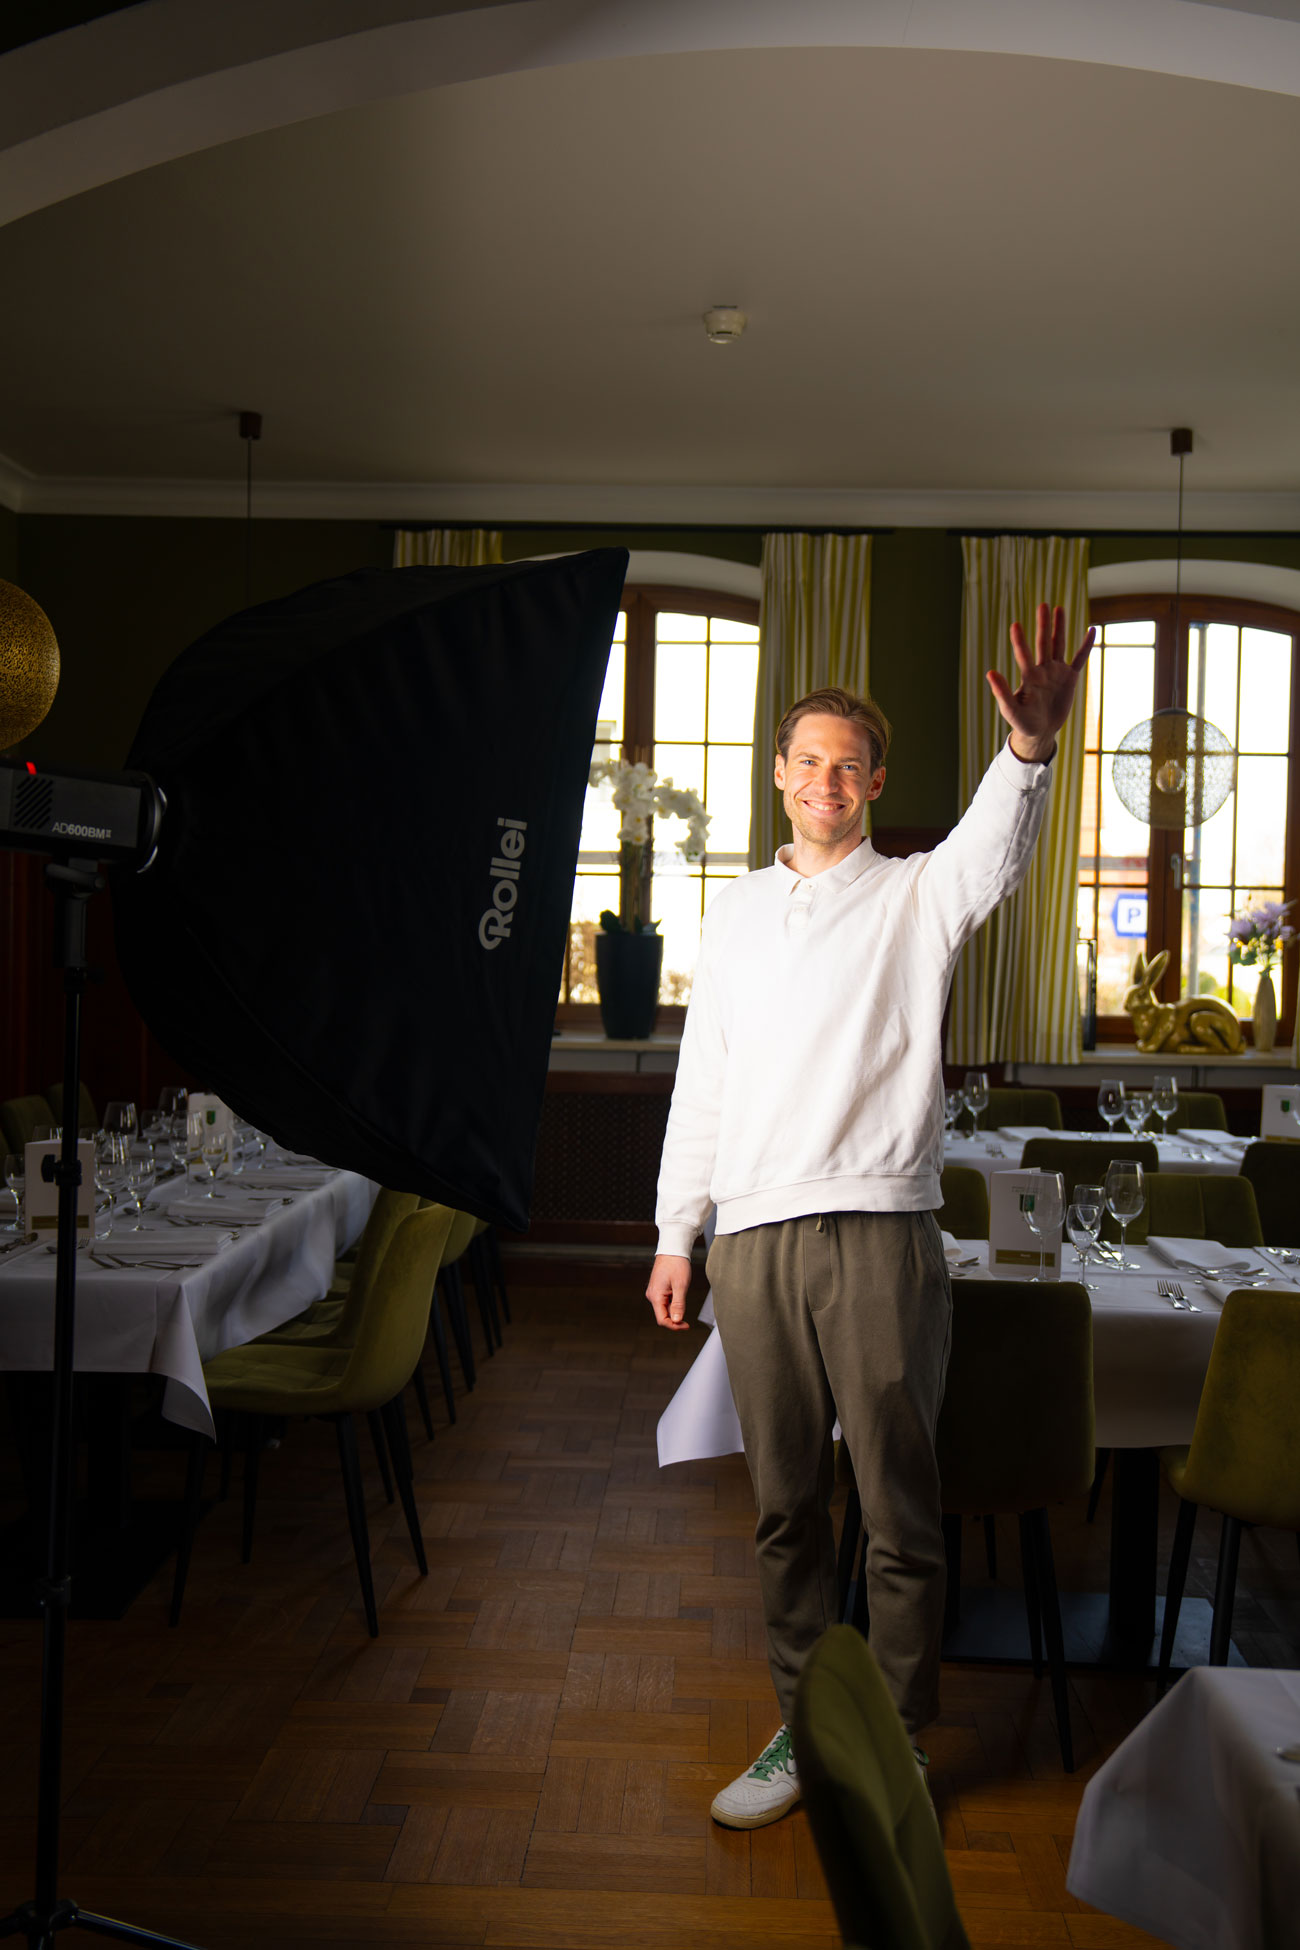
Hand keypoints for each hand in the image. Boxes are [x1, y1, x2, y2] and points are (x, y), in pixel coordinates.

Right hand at [647, 1253, 691, 1330]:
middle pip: (663, 1315)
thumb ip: (678, 1304)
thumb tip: (676, 1320)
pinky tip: (679, 1294)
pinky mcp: (658, 1289)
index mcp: (656, 1296)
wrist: (672, 1249)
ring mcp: (654, 1292)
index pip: (662, 1319)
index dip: (674, 1326)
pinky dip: (673, 1303)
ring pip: (664, 1308)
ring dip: (675, 1310)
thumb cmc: (676, 1264)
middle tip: (688, 1320)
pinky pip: (665, 1301)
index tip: (686, 1326)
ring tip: (683, 1297)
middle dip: (675, 1319)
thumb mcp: (681, 1285)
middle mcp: (652, 1295)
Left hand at [987, 603, 1094, 762]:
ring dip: (1059, 627)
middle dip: (1043, 625)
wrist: (1039, 732)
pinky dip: (1085, 646)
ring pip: (1059, 645)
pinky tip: (1092, 630)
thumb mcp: (1011, 710)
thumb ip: (1001, 692)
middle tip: (1043, 604)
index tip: (1016, 624)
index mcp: (1029, 677)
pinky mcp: (1069, 678)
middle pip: (1043, 643)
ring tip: (1058, 608)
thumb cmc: (1023, 722)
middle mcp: (1042, 670)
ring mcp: (1056, 672)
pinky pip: (1079, 659)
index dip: (1020, 641)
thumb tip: (990, 672)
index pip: (1024, 655)